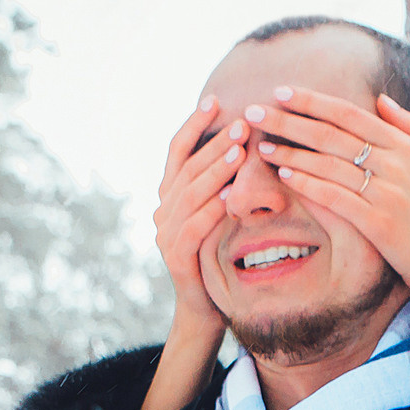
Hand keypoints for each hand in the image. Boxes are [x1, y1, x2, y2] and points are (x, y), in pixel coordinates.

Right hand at [139, 96, 240, 409]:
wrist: (207, 309)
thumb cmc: (220, 256)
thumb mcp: (221, 213)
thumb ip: (223, 182)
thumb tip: (246, 138)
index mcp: (171, 195)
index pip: (177, 150)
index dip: (194, 124)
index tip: (215, 100)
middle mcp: (162, 210)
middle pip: (186, 168)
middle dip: (214, 142)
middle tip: (240, 122)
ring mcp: (165, 235)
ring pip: (189, 194)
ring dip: (214, 170)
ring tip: (238, 150)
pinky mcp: (176, 259)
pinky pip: (192, 229)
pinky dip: (210, 210)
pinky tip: (229, 196)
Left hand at [250, 86, 409, 343]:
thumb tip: (381, 100)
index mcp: (407, 147)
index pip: (351, 115)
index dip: (314, 102)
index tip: (283, 92)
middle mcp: (396, 164)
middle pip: (332, 135)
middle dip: (290, 121)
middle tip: (255, 111)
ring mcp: (387, 193)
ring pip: (329, 164)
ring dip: (292, 152)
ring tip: (262, 146)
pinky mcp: (378, 222)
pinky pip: (335, 197)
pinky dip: (309, 184)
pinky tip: (286, 175)